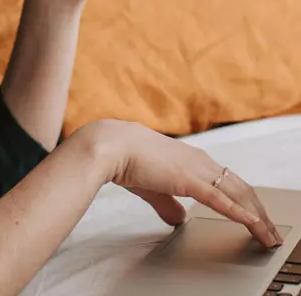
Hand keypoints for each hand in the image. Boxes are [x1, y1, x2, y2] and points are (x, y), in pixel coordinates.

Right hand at [79, 119, 282, 247]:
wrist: (111, 145)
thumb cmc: (126, 159)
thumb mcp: (152, 185)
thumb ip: (168, 202)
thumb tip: (179, 218)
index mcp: (191, 158)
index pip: (227, 180)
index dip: (244, 200)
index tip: (255, 217)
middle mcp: (199, 160)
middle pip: (241, 187)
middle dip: (259, 211)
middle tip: (271, 232)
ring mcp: (196, 168)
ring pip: (238, 193)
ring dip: (256, 216)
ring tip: (268, 235)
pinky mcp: (188, 179)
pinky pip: (220, 199)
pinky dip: (239, 213)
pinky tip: (252, 225)